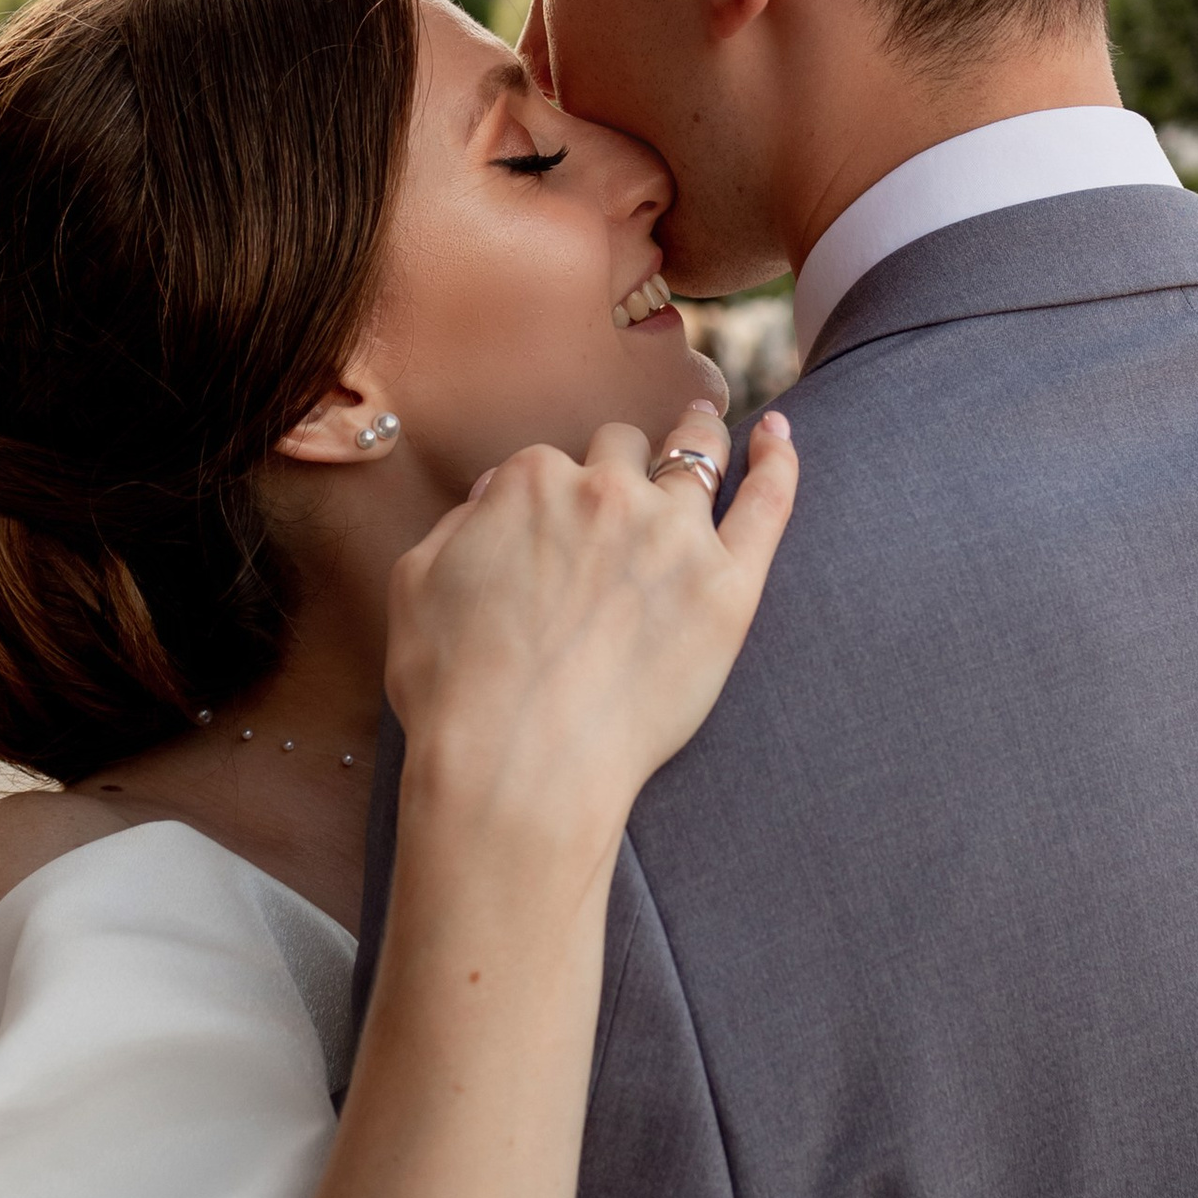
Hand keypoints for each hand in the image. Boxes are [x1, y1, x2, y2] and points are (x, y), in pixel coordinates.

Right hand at [383, 408, 796, 889]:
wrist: (519, 765)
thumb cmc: (455, 691)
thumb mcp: (416, 584)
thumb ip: (458, 524)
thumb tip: (495, 496)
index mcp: (531, 483)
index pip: (548, 464)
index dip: (549, 498)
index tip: (551, 531)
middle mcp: (607, 491)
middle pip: (623, 449)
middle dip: (620, 464)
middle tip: (624, 491)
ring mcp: (674, 534)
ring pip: (697, 454)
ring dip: (699, 437)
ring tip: (705, 432)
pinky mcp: (728, 585)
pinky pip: (767, 502)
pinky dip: (777, 461)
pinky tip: (781, 436)